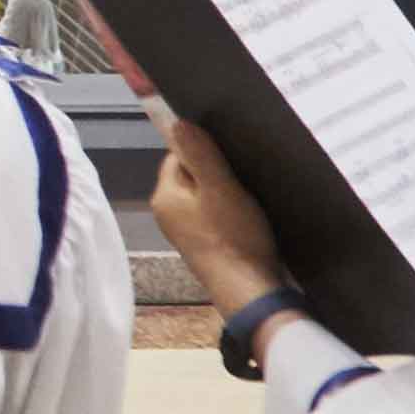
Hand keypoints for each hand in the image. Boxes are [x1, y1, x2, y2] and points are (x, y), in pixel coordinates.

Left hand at [148, 121, 287, 326]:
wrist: (250, 291)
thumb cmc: (234, 237)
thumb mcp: (221, 189)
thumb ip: (200, 156)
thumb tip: (178, 122)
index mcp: (164, 195)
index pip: (176, 156)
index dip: (202, 149)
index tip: (229, 152)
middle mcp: (168, 213)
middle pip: (191, 176)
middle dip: (216, 170)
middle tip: (244, 173)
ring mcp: (186, 232)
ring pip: (205, 196)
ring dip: (226, 191)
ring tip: (251, 192)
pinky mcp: (206, 245)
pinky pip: (214, 216)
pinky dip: (230, 212)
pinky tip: (250, 216)